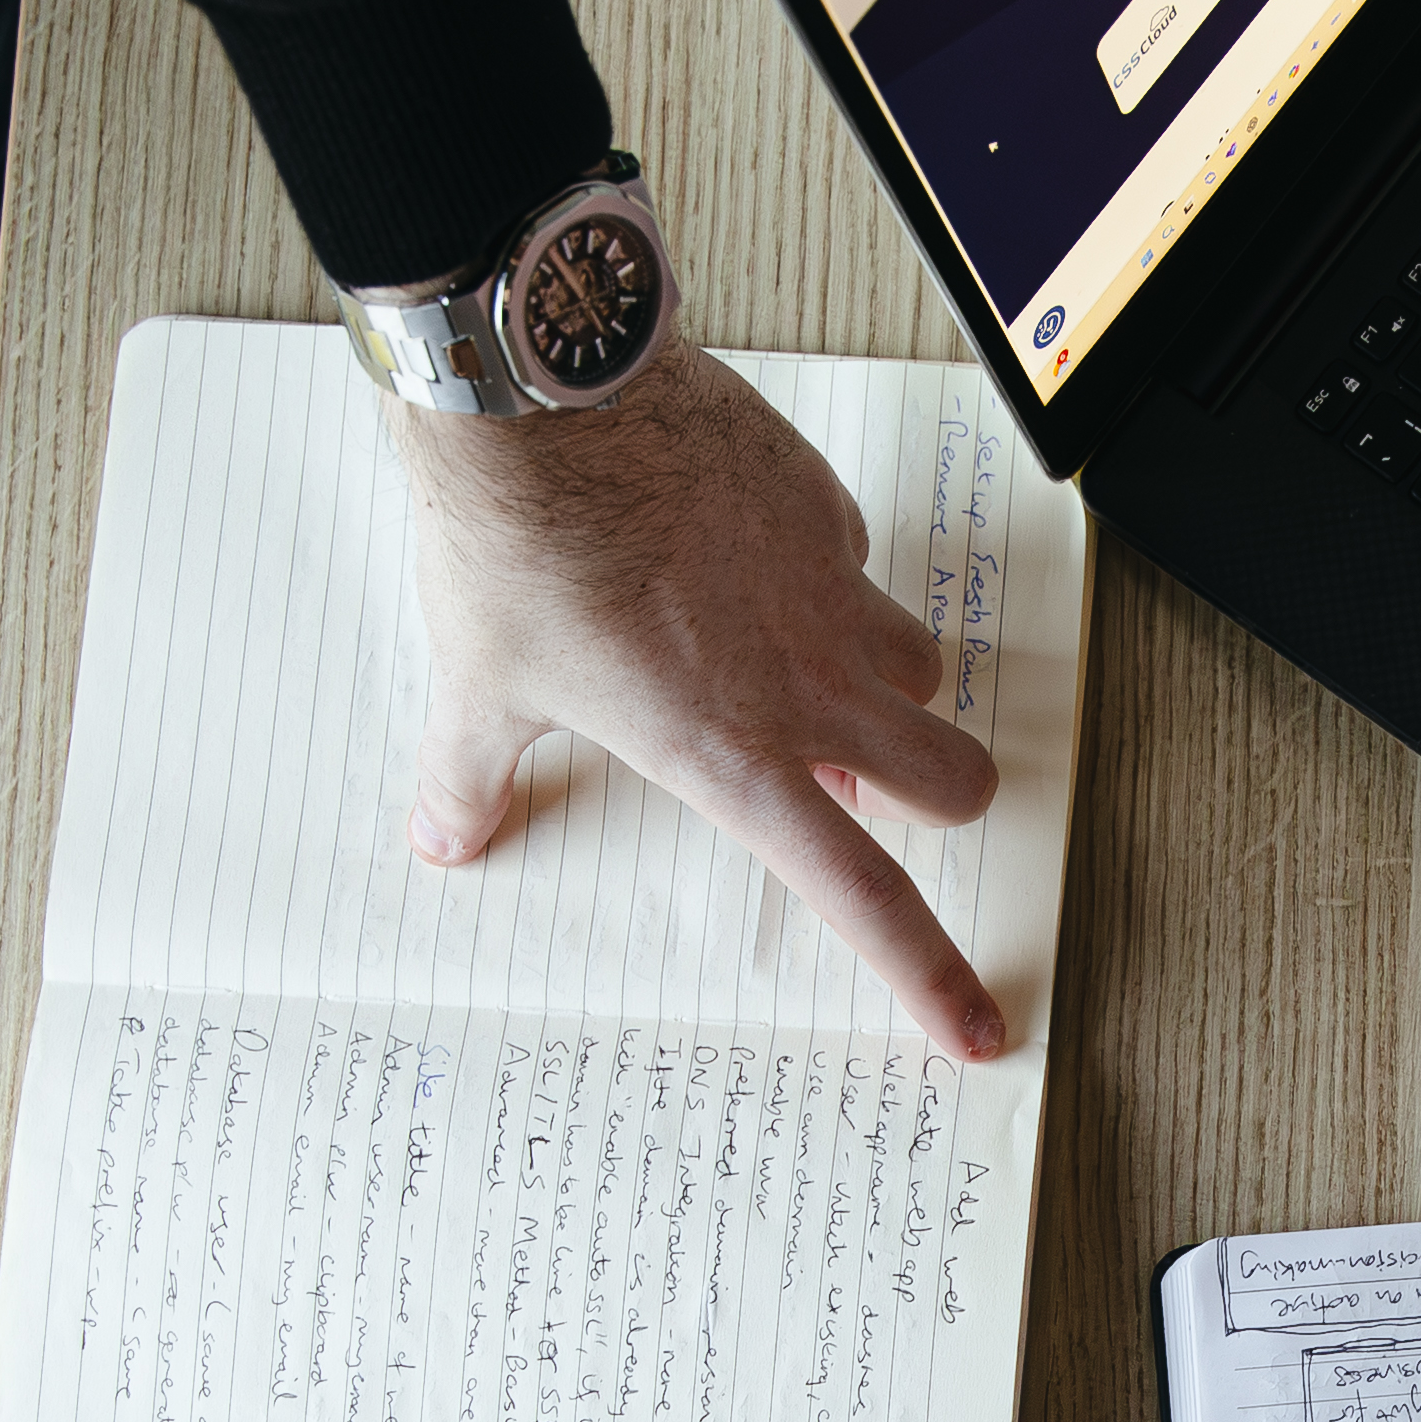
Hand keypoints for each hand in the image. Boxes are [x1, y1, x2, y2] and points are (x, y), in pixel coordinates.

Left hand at [397, 330, 1011, 1061]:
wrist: (542, 396)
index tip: (977, 1025)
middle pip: (954, 780)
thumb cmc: (518, 545)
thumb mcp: (479, 686)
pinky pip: (858, 560)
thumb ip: (471, 774)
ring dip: (890, 691)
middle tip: (871, 795)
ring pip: (925, 668)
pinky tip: (757, 564)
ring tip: (812, 678)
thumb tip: (443, 833)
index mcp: (731, 755)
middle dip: (933, 803)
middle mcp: (805, 681)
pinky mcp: (817, 503)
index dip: (930, 973)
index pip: (861, 897)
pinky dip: (828, 580)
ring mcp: (824, 586)